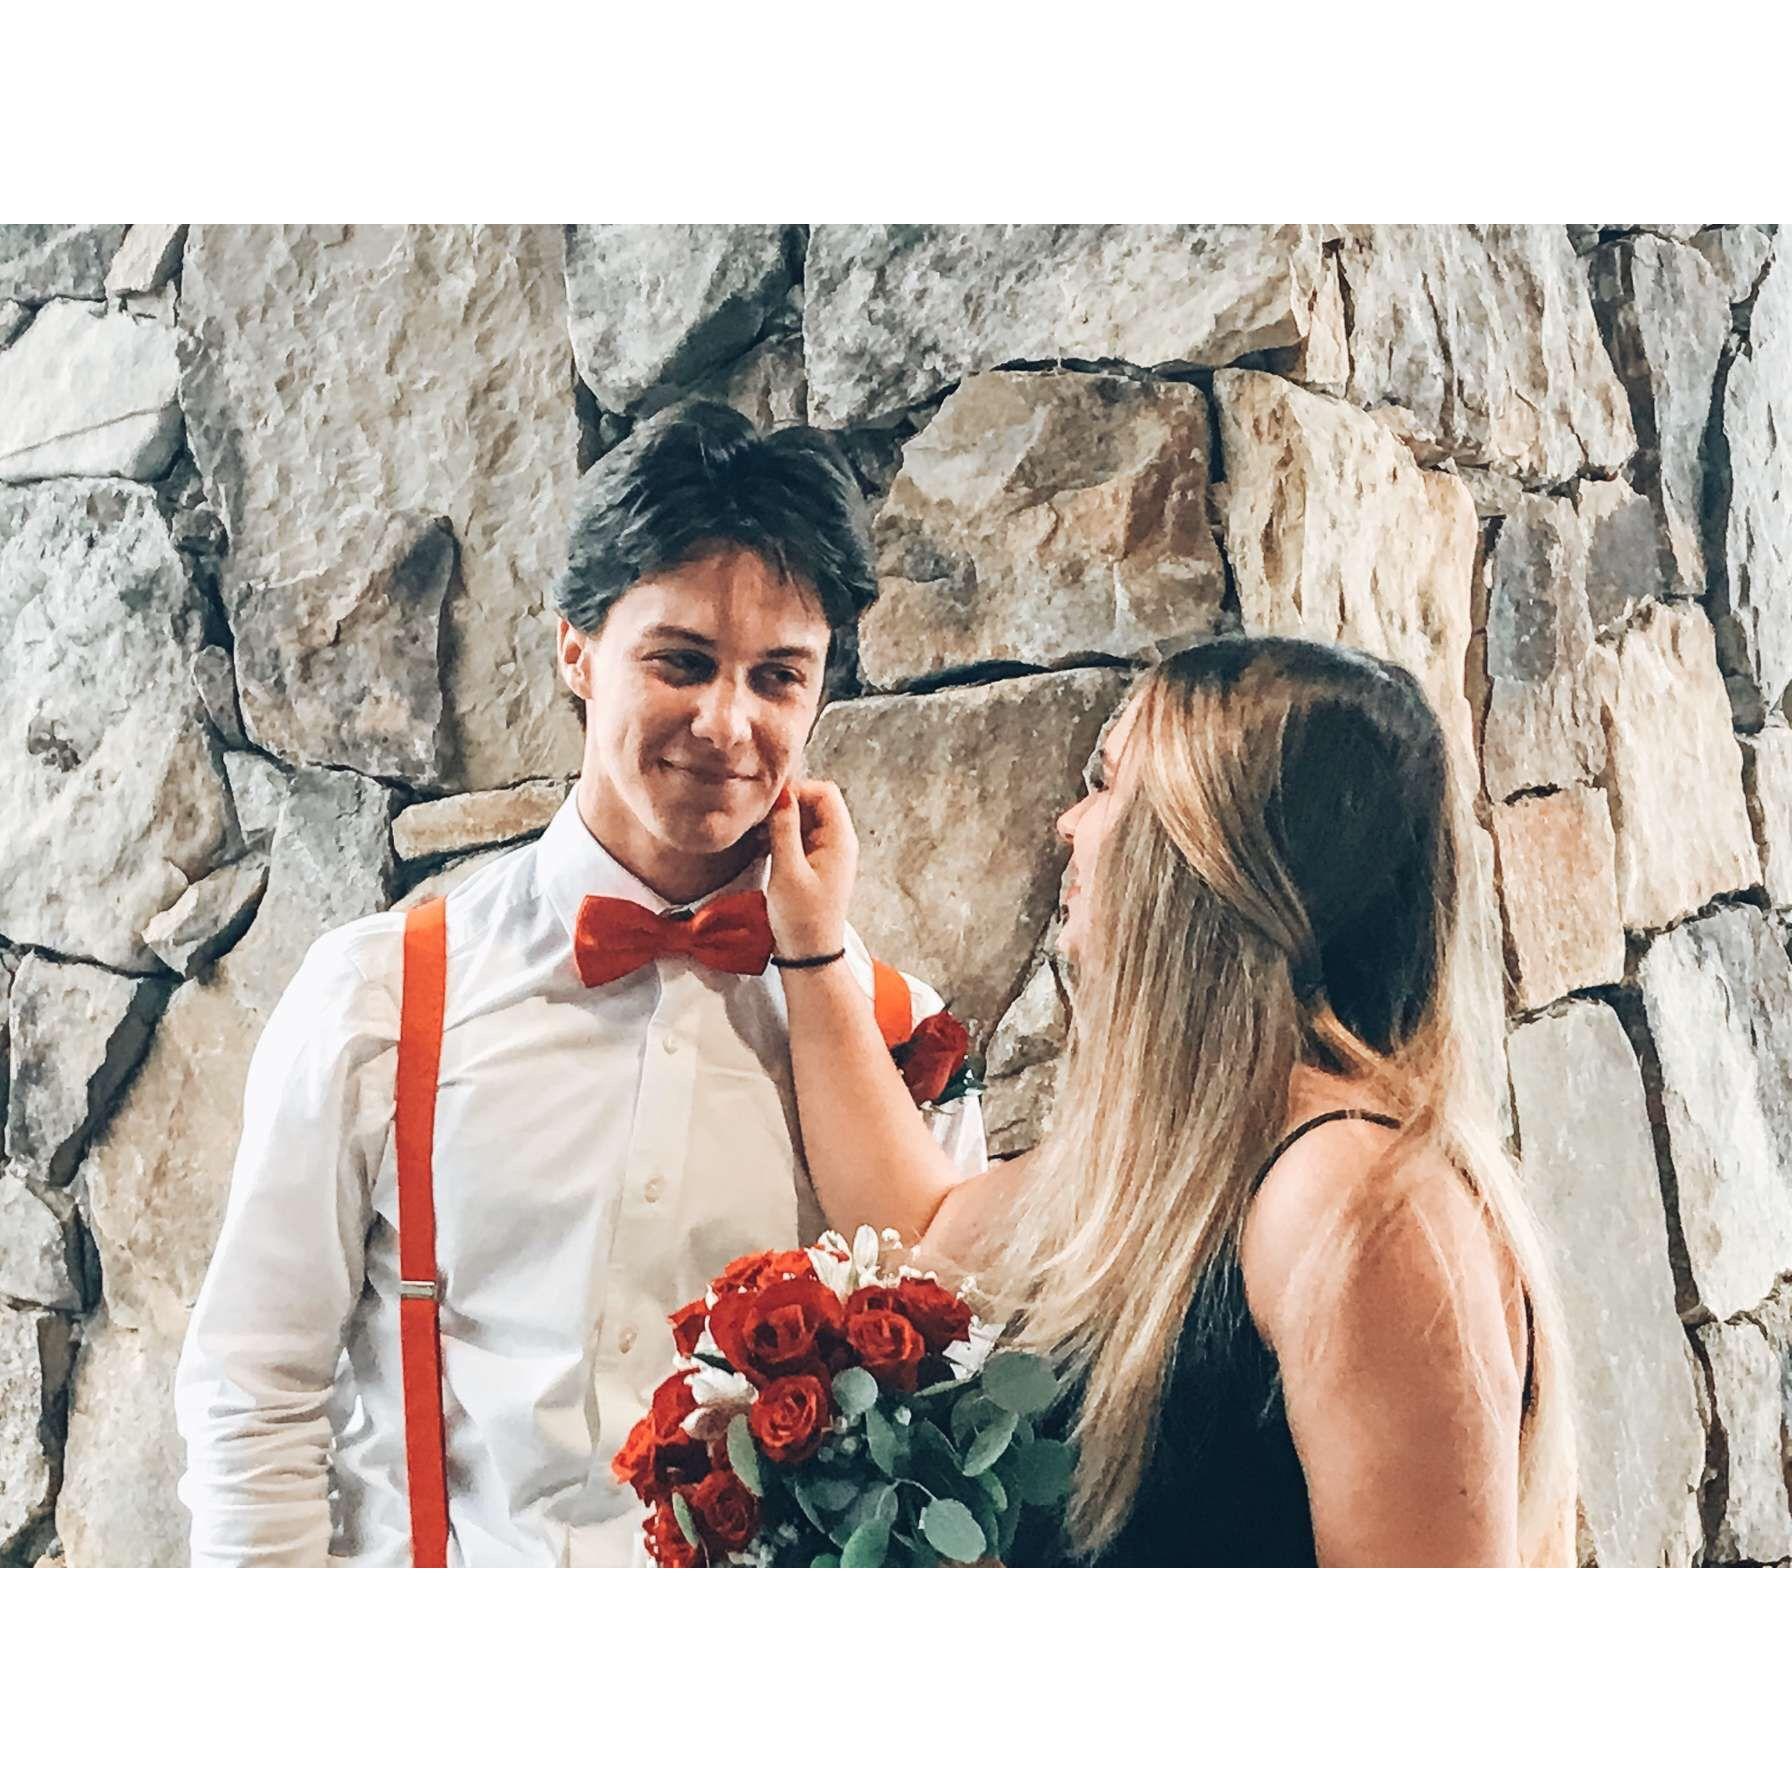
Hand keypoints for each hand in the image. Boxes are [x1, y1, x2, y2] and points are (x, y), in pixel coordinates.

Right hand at [765, 779, 857, 958]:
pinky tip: (760, 847)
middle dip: (786, 805)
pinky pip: (798, 837)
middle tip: (758, 820)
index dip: (798, 790)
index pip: (825, 792)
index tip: (769, 805)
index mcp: (840, 839)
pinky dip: (780, 837)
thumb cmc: (801, 917)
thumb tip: (780, 794)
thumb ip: (784, 829)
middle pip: (814, 802)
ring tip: (756, 836)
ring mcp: (826, 852)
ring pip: (803, 819)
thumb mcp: (788, 870)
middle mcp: (837, 841)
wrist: (809, 955)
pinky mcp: (813, 864)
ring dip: (780, 822)